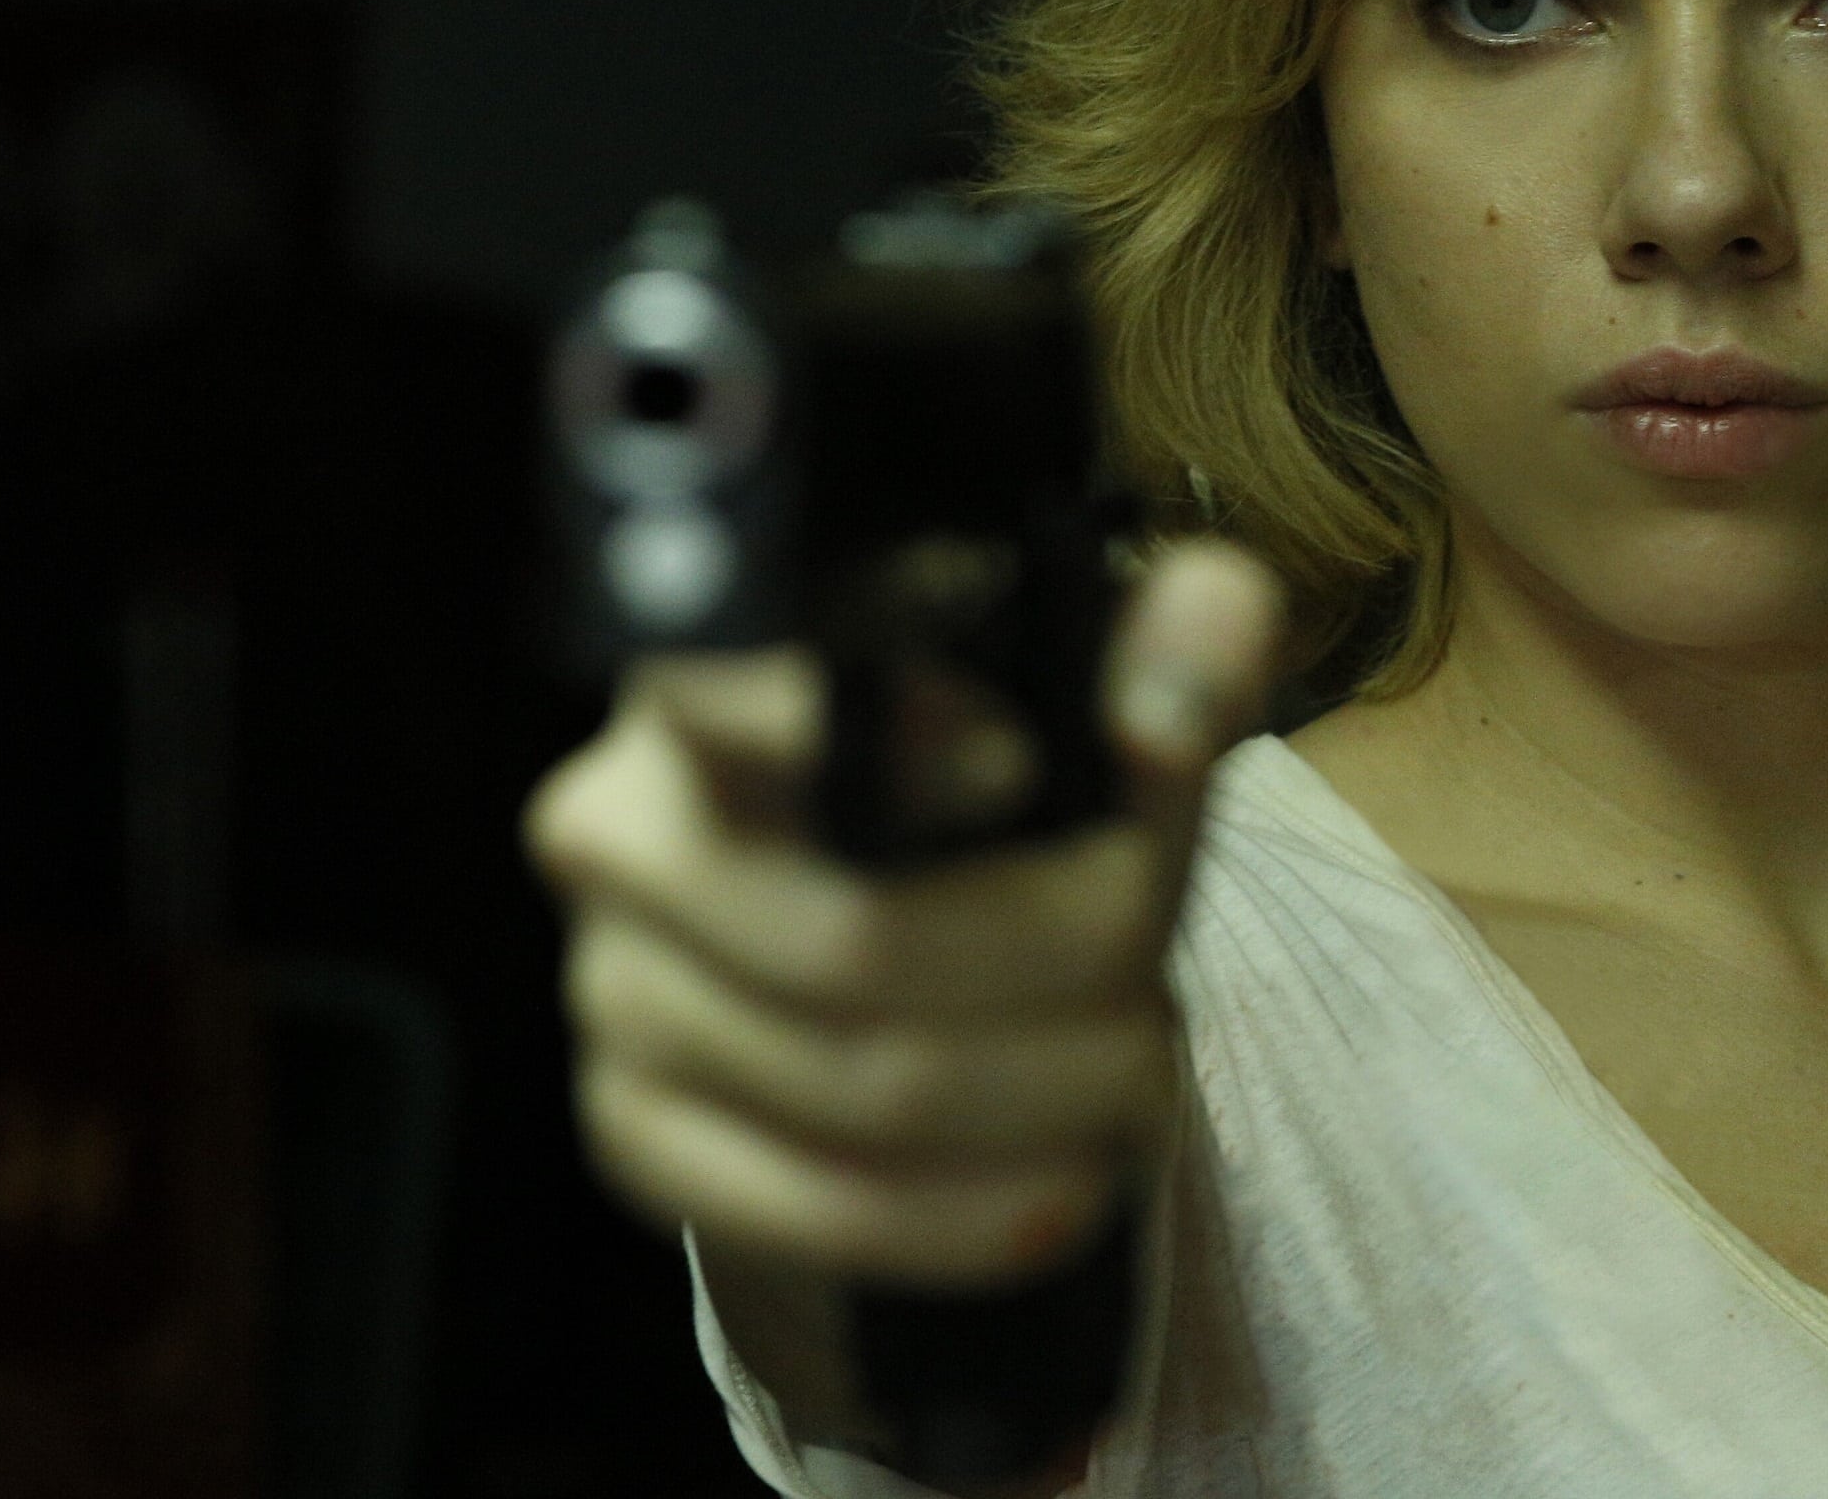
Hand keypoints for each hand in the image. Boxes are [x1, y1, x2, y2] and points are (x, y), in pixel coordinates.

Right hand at [526, 537, 1284, 1289]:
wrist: (921, 998)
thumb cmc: (1010, 833)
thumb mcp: (1101, 744)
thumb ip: (1167, 663)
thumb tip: (1211, 617)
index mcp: (720, 689)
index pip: (734, 691)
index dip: (883, 737)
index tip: (1019, 765)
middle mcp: (627, 829)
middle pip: (857, 937)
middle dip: (1053, 973)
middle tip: (1150, 975)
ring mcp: (616, 992)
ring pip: (862, 1084)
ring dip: (1048, 1094)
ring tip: (1132, 1071)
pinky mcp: (638, 1136)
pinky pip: (819, 1206)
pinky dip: (975, 1210)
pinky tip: (1065, 1184)